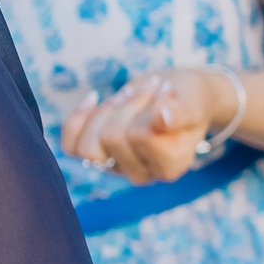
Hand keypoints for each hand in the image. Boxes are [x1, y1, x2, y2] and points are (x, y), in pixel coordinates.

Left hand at [61, 68, 240, 184]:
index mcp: (172, 165)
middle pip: (112, 138)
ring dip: (105, 112)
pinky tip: (94, 98)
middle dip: (128, 105)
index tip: (165, 93)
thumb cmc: (188, 98)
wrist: (177, 96)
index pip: (141, 136)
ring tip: (128, 96)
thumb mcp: (193, 99)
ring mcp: (118, 168)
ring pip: (88, 146)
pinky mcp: (98, 157)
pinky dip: (77, 119)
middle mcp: (144, 174)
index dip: (148, 107)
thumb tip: (163, 118)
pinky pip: (70, 146)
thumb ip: (183, 111)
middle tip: (150, 90)